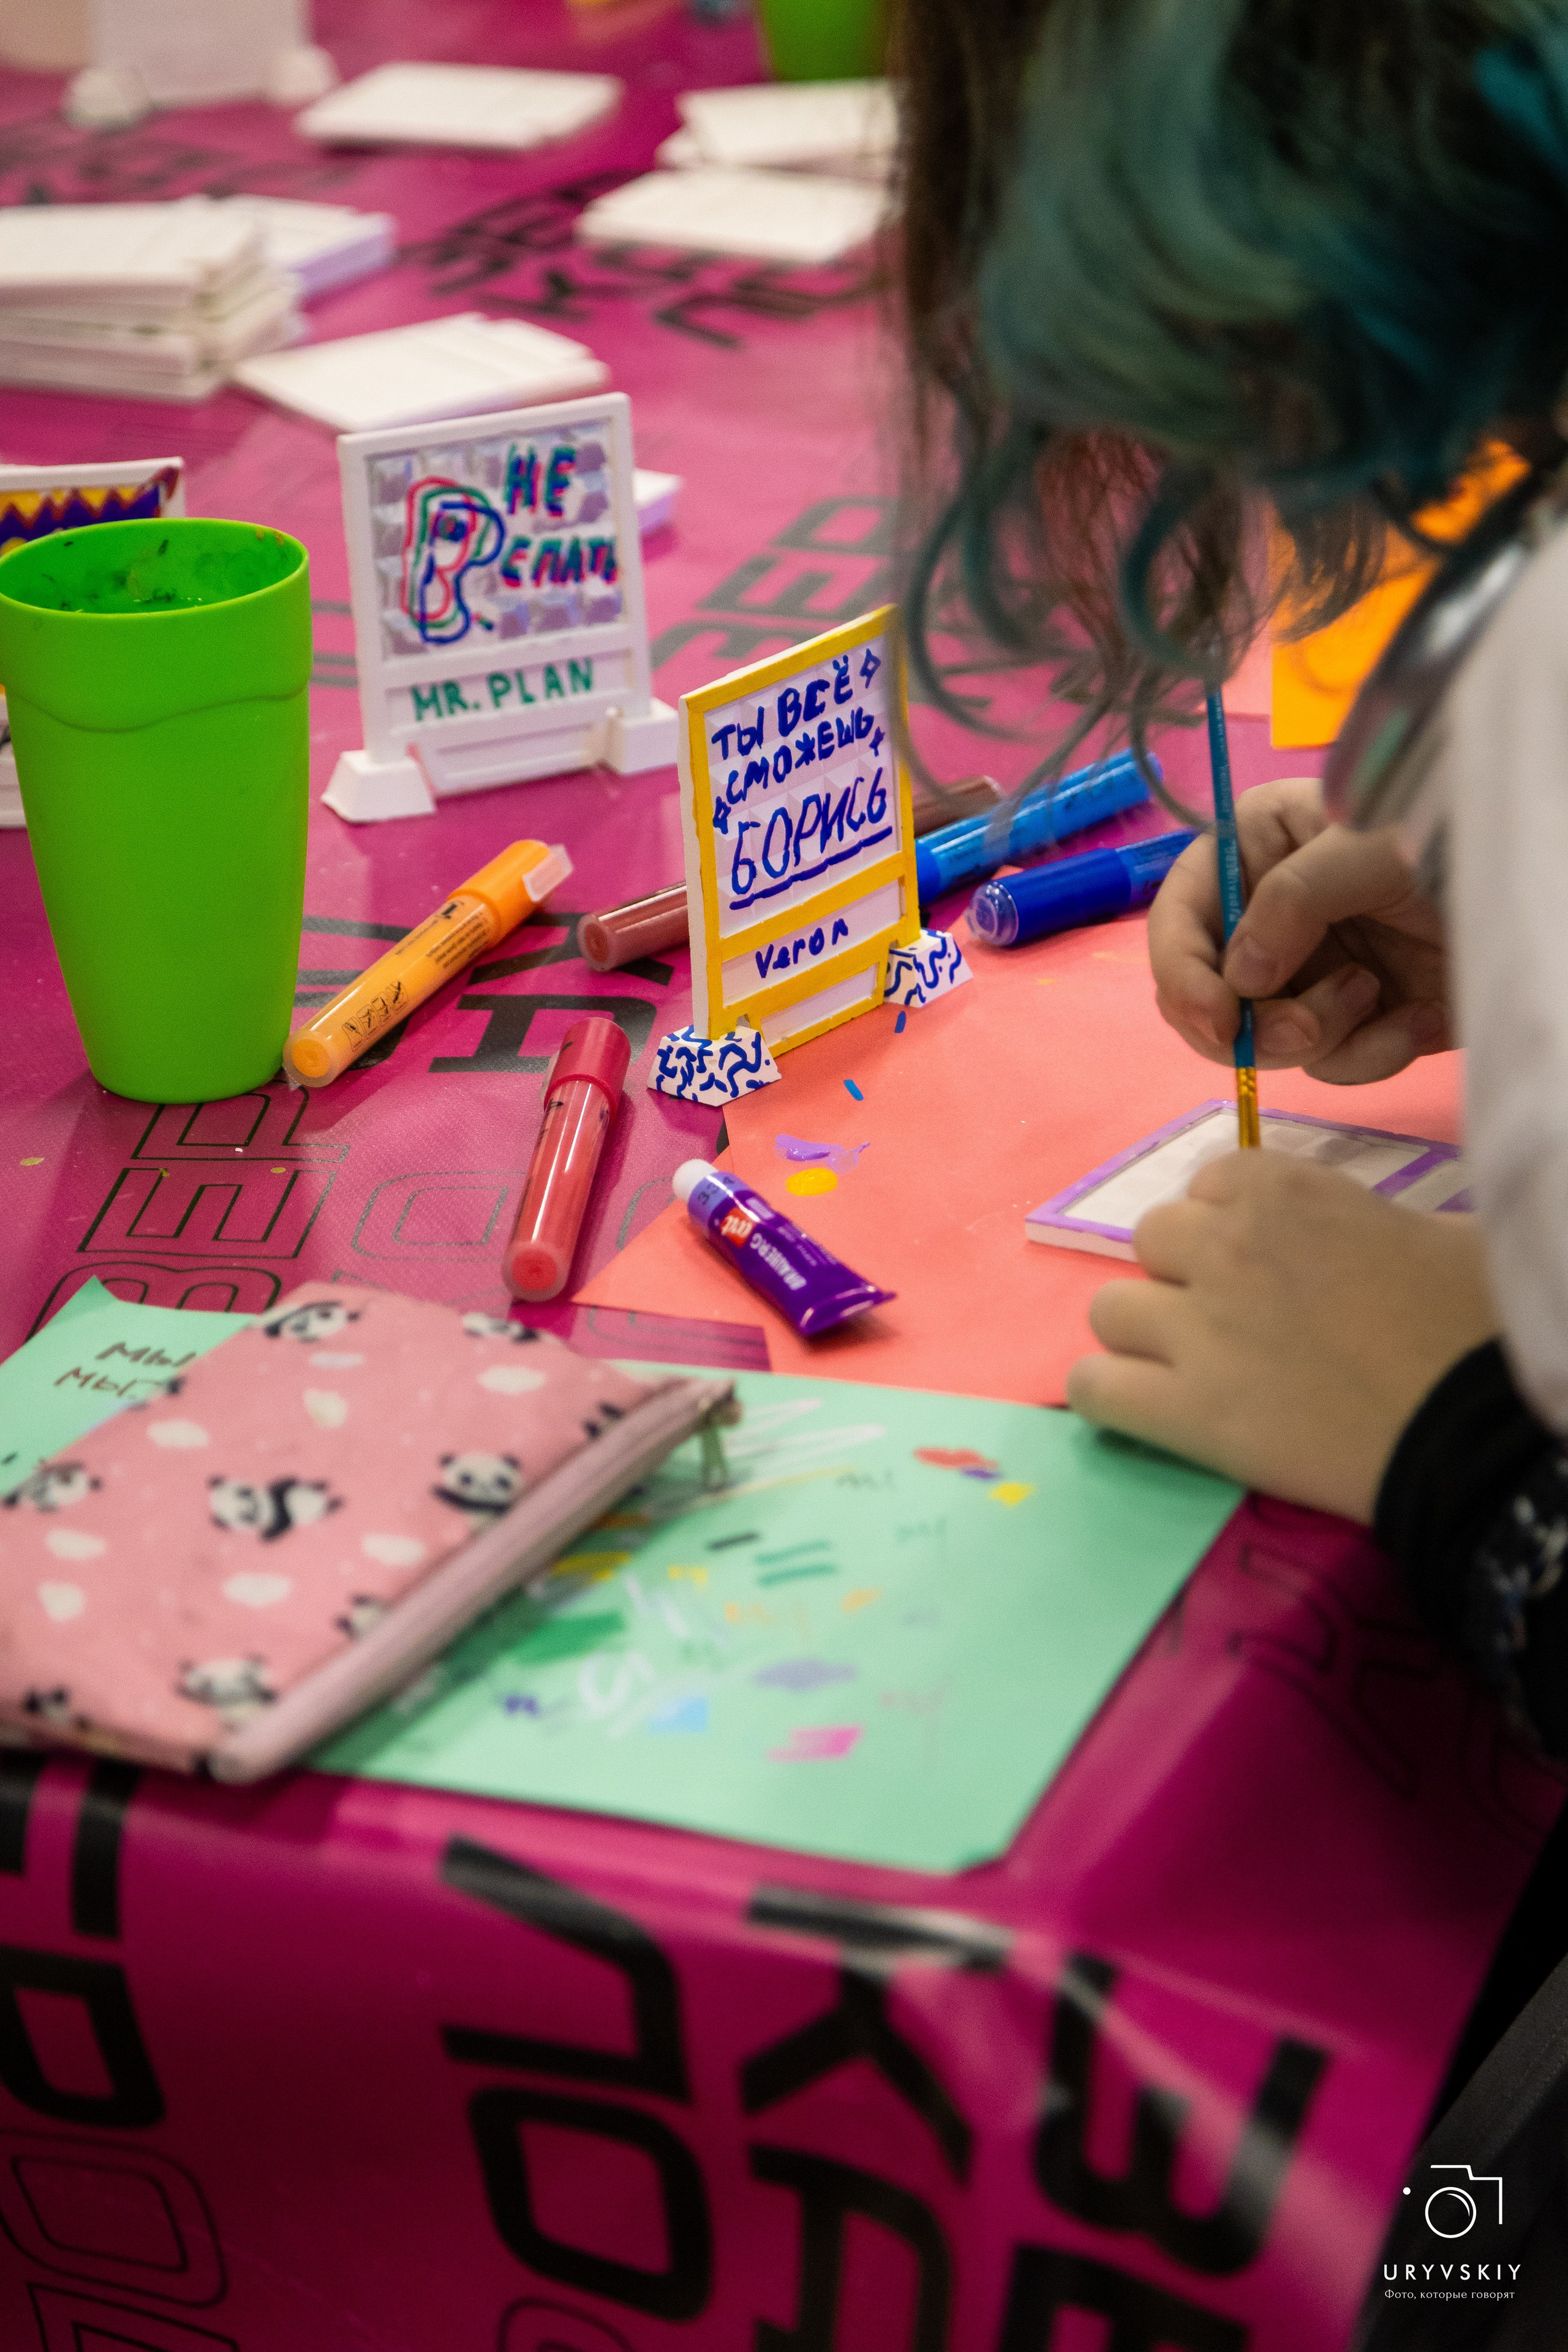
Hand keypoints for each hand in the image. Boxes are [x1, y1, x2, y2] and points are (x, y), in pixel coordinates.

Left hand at [1066, 1154, 1499, 1520]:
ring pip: (1110, 1310)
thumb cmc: (1475, 1326)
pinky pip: (1092, 1388)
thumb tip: (1359, 1235)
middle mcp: (1225, 1247)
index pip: (1209, 1180)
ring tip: (1192, 1371)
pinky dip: (1109, 1397)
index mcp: (1284, 1190)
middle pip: (1151, 1239)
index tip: (1266, 1259)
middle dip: (1184, 1274)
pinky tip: (1150, 1411)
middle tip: (1233, 1319)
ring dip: (1145, 1335)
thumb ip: (1366, 1220)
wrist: (1473, 1430)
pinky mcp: (1184, 1410)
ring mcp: (1196, 1329)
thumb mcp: (1438, 1233)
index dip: (1231, 1221)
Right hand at [1148, 776, 1449, 1082]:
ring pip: (1267, 1039)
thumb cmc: (1451, 840)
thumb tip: (1239, 981)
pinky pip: (1330, 1063)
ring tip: (1378, 996)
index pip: (1179, 919)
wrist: (1537, 891)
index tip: (1215, 1019)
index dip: (1182, 974)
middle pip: (1209, 996)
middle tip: (1301, 1031)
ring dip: (1321, 1032)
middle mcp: (1270, 915)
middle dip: (1252, 1023)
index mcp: (1254, 850)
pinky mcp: (1356, 1020)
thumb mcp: (1366, 848)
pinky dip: (1372, 1052)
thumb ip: (1291, 901)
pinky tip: (1418, 1020)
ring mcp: (1311, 971)